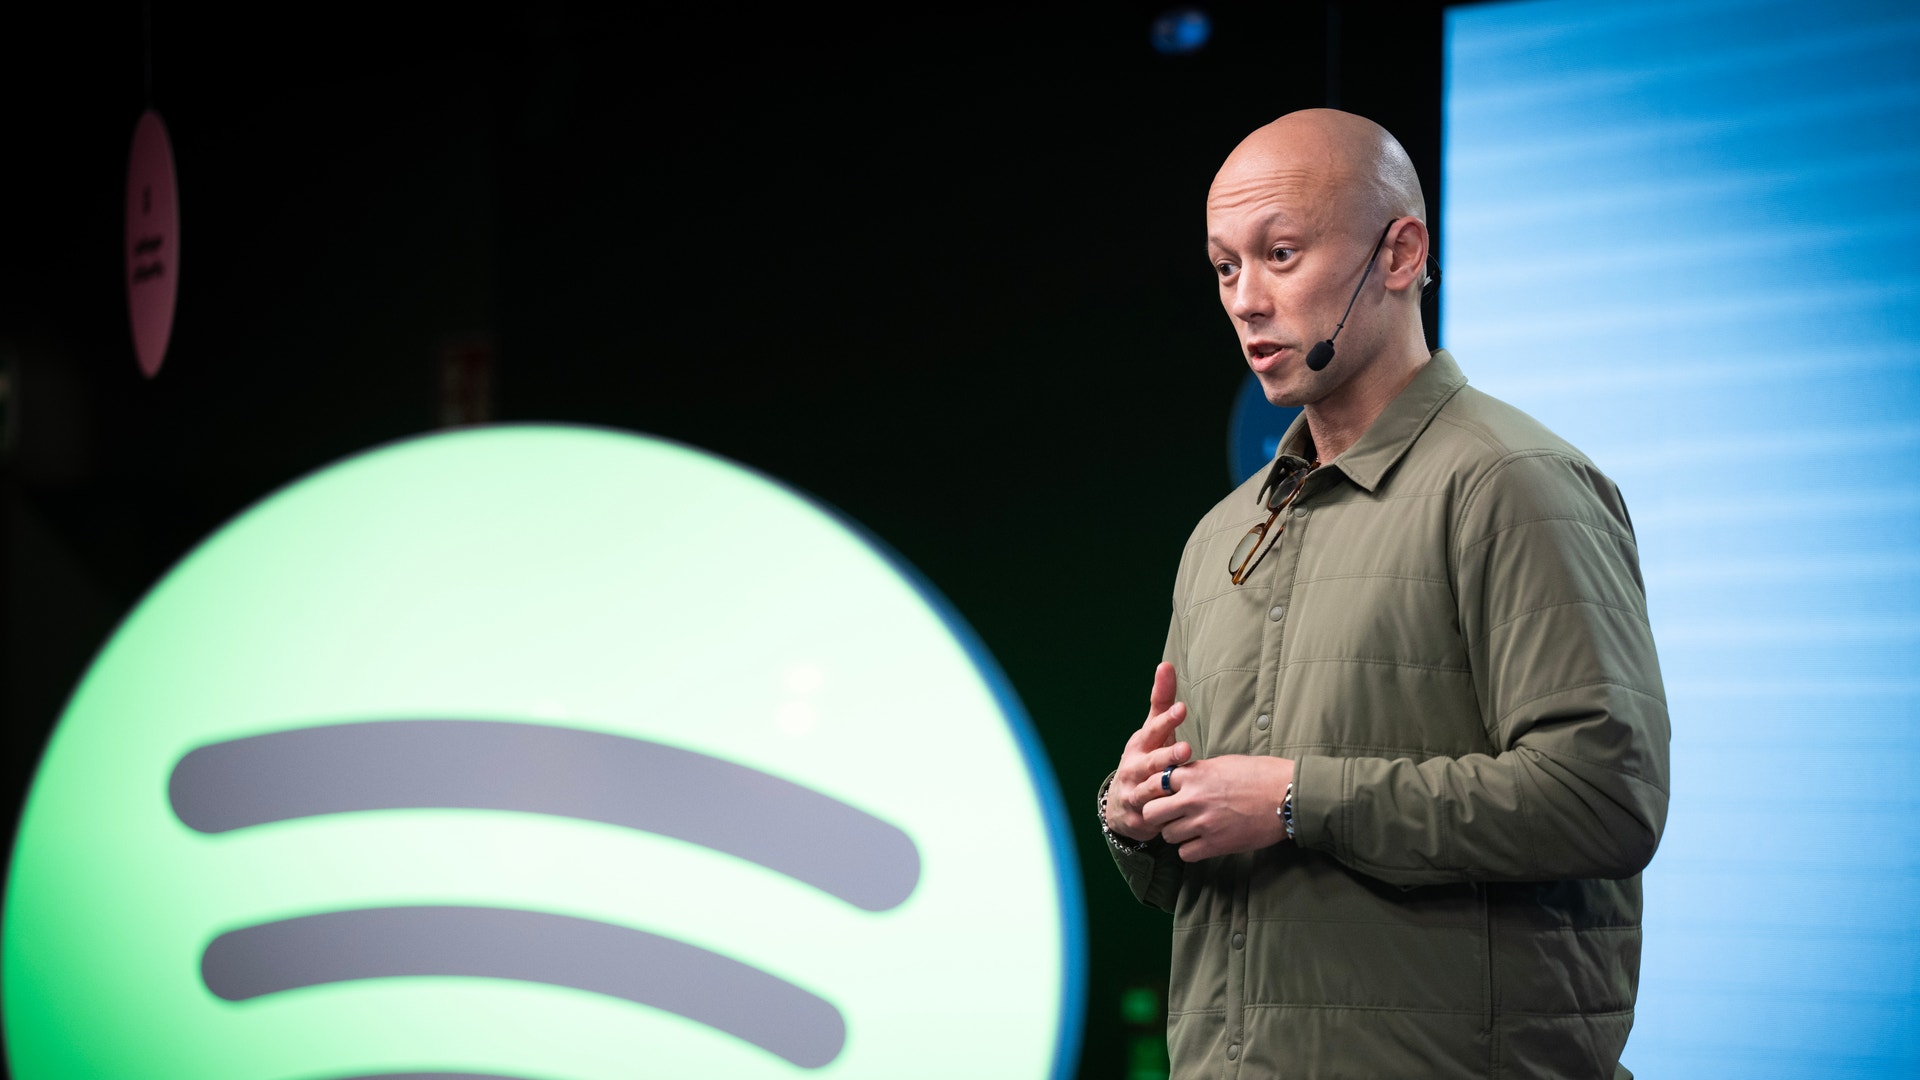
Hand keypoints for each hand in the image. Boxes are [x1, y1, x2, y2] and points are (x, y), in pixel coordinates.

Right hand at [1105, 662, 1190, 842]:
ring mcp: (1136, 792)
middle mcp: (1135, 766)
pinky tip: (1180, 813)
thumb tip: (1166, 664)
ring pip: (1152, 789)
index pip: (1154, 729)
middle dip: (1167, 755)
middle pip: (1152, 760)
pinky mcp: (1141, 816)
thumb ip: (1162, 700)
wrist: (1123, 802)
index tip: (1181, 708)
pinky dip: (1166, 814)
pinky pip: (1155, 815)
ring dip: (1165, 786)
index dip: (1167, 720)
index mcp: (1140, 744)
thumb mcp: (1152, 731)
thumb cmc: (1146, 757)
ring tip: (1180, 781)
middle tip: (1185, 748)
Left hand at [1140, 753, 1293, 861]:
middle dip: (1158, 814)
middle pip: (1152, 812)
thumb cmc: (1260, 775)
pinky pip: (1185, 853)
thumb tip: (1180, 779)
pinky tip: (1201, 842)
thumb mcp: (1223, 763)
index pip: (1154, 783)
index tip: (1165, 794)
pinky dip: (1190, 850)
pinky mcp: (1216, 844)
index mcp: (1194, 774)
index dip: (1157, 790)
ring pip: (1167, 835)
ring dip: (1176, 833)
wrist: (1287, 796)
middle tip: (1171, 815)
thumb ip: (1197, 772)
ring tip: (1190, 828)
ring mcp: (1203, 823)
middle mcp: (1193, 798)